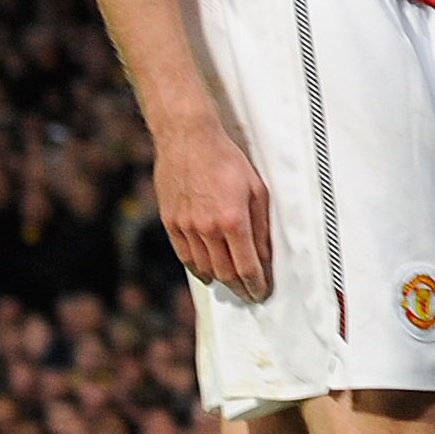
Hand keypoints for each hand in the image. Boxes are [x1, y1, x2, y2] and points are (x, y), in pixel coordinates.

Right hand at [155, 112, 272, 301]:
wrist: (188, 139)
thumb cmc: (227, 160)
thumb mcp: (257, 190)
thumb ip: (261, 226)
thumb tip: (264, 255)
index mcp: (233, 220)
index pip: (246, 266)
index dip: (255, 285)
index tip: (261, 293)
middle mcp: (207, 228)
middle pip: (225, 272)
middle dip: (239, 288)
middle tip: (248, 294)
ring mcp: (185, 226)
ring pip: (203, 267)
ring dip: (219, 280)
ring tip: (231, 284)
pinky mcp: (170, 222)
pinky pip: (184, 255)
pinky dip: (197, 268)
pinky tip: (206, 272)